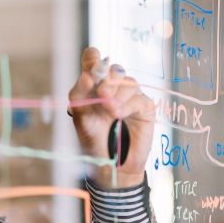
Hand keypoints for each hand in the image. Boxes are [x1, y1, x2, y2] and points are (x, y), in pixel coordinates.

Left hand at [68, 47, 155, 186]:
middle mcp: (113, 87)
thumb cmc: (93, 140)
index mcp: (94, 85)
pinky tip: (120, 115)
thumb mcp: (79, 117)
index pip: (94, 59)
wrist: (111, 164)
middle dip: (107, 79)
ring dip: (118, 94)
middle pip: (114, 68)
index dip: (92, 58)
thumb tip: (87, 76)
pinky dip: (127, 105)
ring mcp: (130, 96)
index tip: (92, 67)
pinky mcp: (144, 107)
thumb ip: (79, 95)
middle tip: (102, 93)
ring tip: (111, 112)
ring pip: (128, 82)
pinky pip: (138, 98)